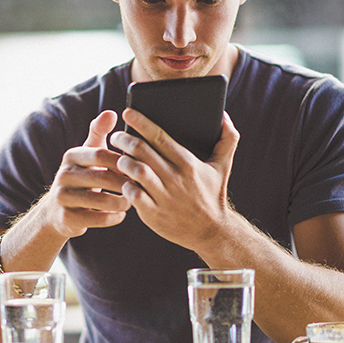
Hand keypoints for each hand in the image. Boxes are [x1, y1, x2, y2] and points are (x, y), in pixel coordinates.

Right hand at [41, 110, 130, 238]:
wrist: (56, 211)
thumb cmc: (81, 177)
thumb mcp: (86, 154)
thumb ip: (99, 132)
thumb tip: (112, 113)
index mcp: (71, 156)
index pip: (101, 155)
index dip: (122, 162)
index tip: (138, 167)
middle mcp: (63, 175)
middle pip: (103, 177)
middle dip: (125, 183)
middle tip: (142, 187)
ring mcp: (62, 198)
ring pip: (101, 201)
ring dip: (122, 202)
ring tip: (132, 201)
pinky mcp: (66, 219)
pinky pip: (97, 219)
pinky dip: (114, 217)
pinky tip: (121, 214)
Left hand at [110, 108, 239, 249]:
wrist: (211, 231)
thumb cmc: (213, 194)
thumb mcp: (223, 166)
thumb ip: (227, 138)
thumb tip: (223, 115)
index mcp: (188, 163)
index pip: (159, 136)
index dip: (140, 122)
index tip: (128, 111)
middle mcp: (174, 178)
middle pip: (142, 151)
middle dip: (124, 139)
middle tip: (116, 136)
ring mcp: (163, 196)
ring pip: (135, 171)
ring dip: (122, 161)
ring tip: (118, 157)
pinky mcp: (153, 214)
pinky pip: (132, 195)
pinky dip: (124, 186)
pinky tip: (122, 181)